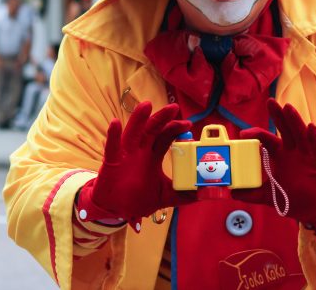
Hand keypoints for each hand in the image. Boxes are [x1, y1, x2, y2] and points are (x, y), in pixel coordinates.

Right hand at [76, 102, 191, 224]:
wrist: (116, 210)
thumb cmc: (137, 199)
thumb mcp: (164, 197)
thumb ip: (183, 195)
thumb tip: (204, 195)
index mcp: (152, 156)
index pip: (165, 137)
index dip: (175, 128)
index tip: (188, 124)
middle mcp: (140, 151)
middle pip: (151, 130)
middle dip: (162, 118)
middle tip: (173, 108)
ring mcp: (125, 155)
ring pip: (132, 132)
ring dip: (138, 119)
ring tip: (146, 105)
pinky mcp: (112, 162)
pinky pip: (112, 147)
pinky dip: (113, 135)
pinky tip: (115, 123)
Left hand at [236, 100, 315, 231]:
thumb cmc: (294, 198)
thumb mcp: (269, 196)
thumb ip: (251, 193)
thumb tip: (232, 192)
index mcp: (279, 155)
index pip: (266, 139)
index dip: (256, 134)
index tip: (244, 134)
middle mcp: (292, 151)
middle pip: (284, 129)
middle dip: (278, 115)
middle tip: (270, 102)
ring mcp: (307, 155)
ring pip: (301, 134)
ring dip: (295, 120)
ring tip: (288, 108)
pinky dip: (315, 138)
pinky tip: (311, 127)